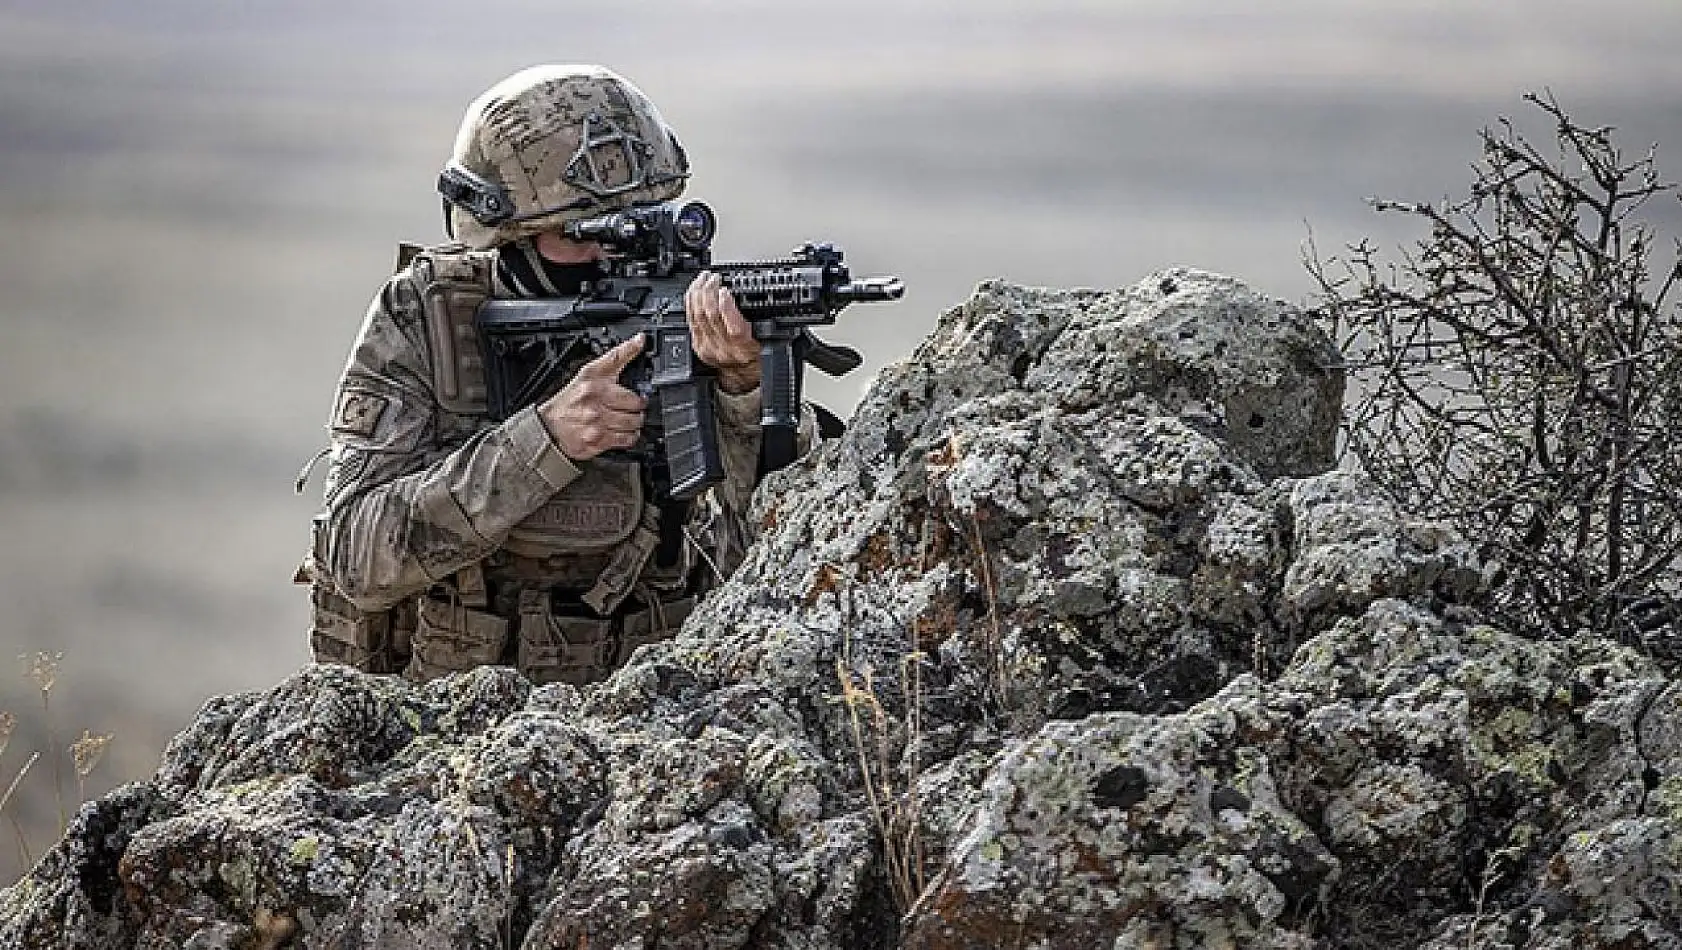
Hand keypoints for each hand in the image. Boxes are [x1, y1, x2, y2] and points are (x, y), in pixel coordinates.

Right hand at [537, 335, 646, 460]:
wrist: (549, 429)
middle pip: (636, 401)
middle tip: (634, 405)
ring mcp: (597, 422)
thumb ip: (616, 357)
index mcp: (592, 380)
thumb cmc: (570, 401)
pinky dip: (630, 436)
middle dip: (639, 405)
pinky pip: (627, 438)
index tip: (642, 353)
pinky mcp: (599, 440)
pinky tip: (624, 431)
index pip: (620, 361)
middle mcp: (595, 400)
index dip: (635, 357)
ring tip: (629, 418)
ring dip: (636, 421)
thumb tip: (640, 340)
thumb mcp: (588, 373)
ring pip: (634, 421)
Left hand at [686, 271, 759, 394]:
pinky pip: (690, 321)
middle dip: (709, 292)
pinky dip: (691, 303)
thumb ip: (751, 319)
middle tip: (712, 278)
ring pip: (697, 317)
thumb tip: (741, 296)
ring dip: (698, 294)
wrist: (742, 376)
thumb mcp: (762, 337)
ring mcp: (708, 348)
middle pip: (710, 317)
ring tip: (702, 280)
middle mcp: (724, 350)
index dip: (727, 306)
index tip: (725, 290)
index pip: (733, 328)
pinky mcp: (698, 346)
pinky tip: (694, 293)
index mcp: (744, 349)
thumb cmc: (754, 355)